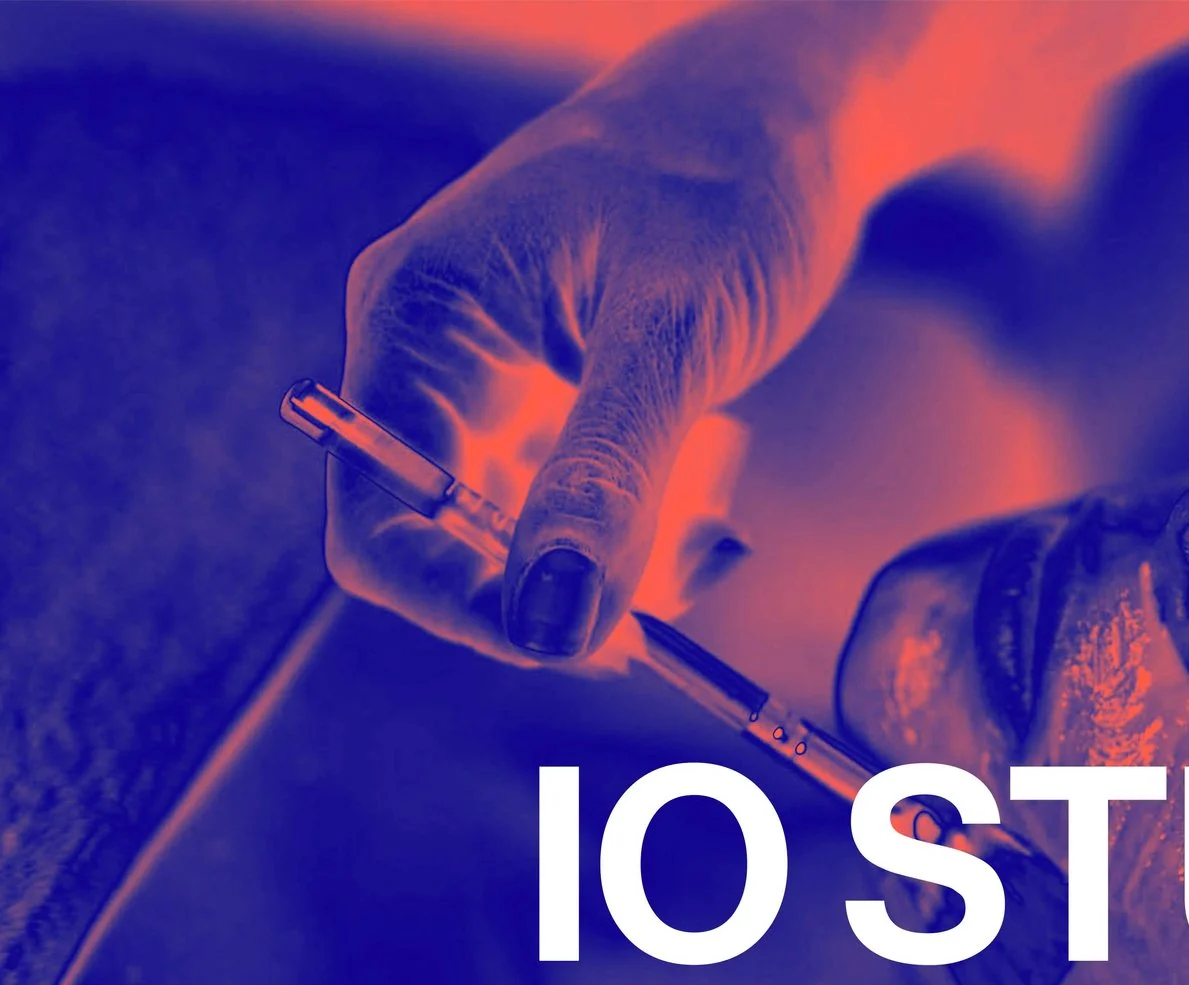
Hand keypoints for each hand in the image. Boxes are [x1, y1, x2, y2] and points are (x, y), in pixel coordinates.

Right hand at [329, 12, 882, 663]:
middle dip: (553, 591)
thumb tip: (550, 617)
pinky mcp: (563, 413)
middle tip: (664, 607)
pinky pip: (582, 519)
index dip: (458, 602)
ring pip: (526, 547)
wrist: (793, 120)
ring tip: (710, 525)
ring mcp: (500, 392)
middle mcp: (437, 361)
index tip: (570, 643)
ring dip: (618, 571)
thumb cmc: (725, 176)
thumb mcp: (672, 331)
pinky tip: (713, 514)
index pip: (378, 515)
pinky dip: (648, 542)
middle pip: (444, 545)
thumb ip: (609, 478)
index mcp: (419, 318)